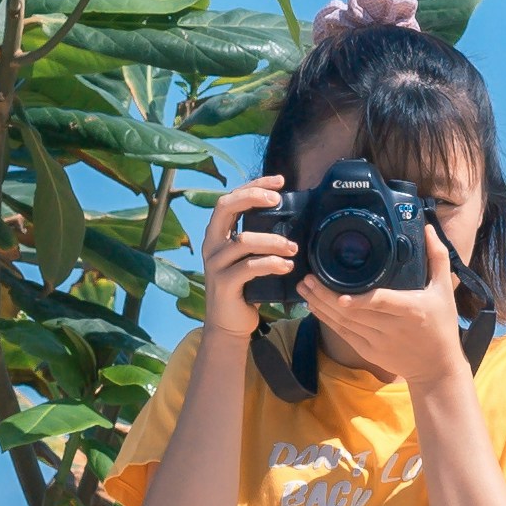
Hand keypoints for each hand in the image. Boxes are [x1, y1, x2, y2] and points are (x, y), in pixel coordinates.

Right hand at [193, 175, 293, 335]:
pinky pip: (249, 267)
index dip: (253, 185)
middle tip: (278, 200)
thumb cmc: (245, 288)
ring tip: (294, 248)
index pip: (231, 198)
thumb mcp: (249, 258)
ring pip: (244, 240)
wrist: (230, 324)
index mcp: (217, 234)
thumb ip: (260, 239)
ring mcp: (215, 264)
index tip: (279, 181)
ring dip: (273, 241)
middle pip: (225, 207)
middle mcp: (211, 244)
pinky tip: (287, 266)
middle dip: (253, 197)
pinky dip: (271, 263)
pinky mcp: (224, 283)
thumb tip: (292, 220)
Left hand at [306, 212, 476, 397]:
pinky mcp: (368, 351)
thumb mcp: (444, 290)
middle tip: (308, 278)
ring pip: (344, 323)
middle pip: (354, 313)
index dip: (360, 301)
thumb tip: (428, 228)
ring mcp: (377, 342)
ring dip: (321, 306)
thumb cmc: (442, 325)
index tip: (341, 296)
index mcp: (411, 310)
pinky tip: (314, 306)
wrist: (436, 367)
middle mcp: (392, 327)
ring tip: (305, 288)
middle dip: (326, 296)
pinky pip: (343, 334)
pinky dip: (326, 320)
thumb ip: (437, 258)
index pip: (382, 303)